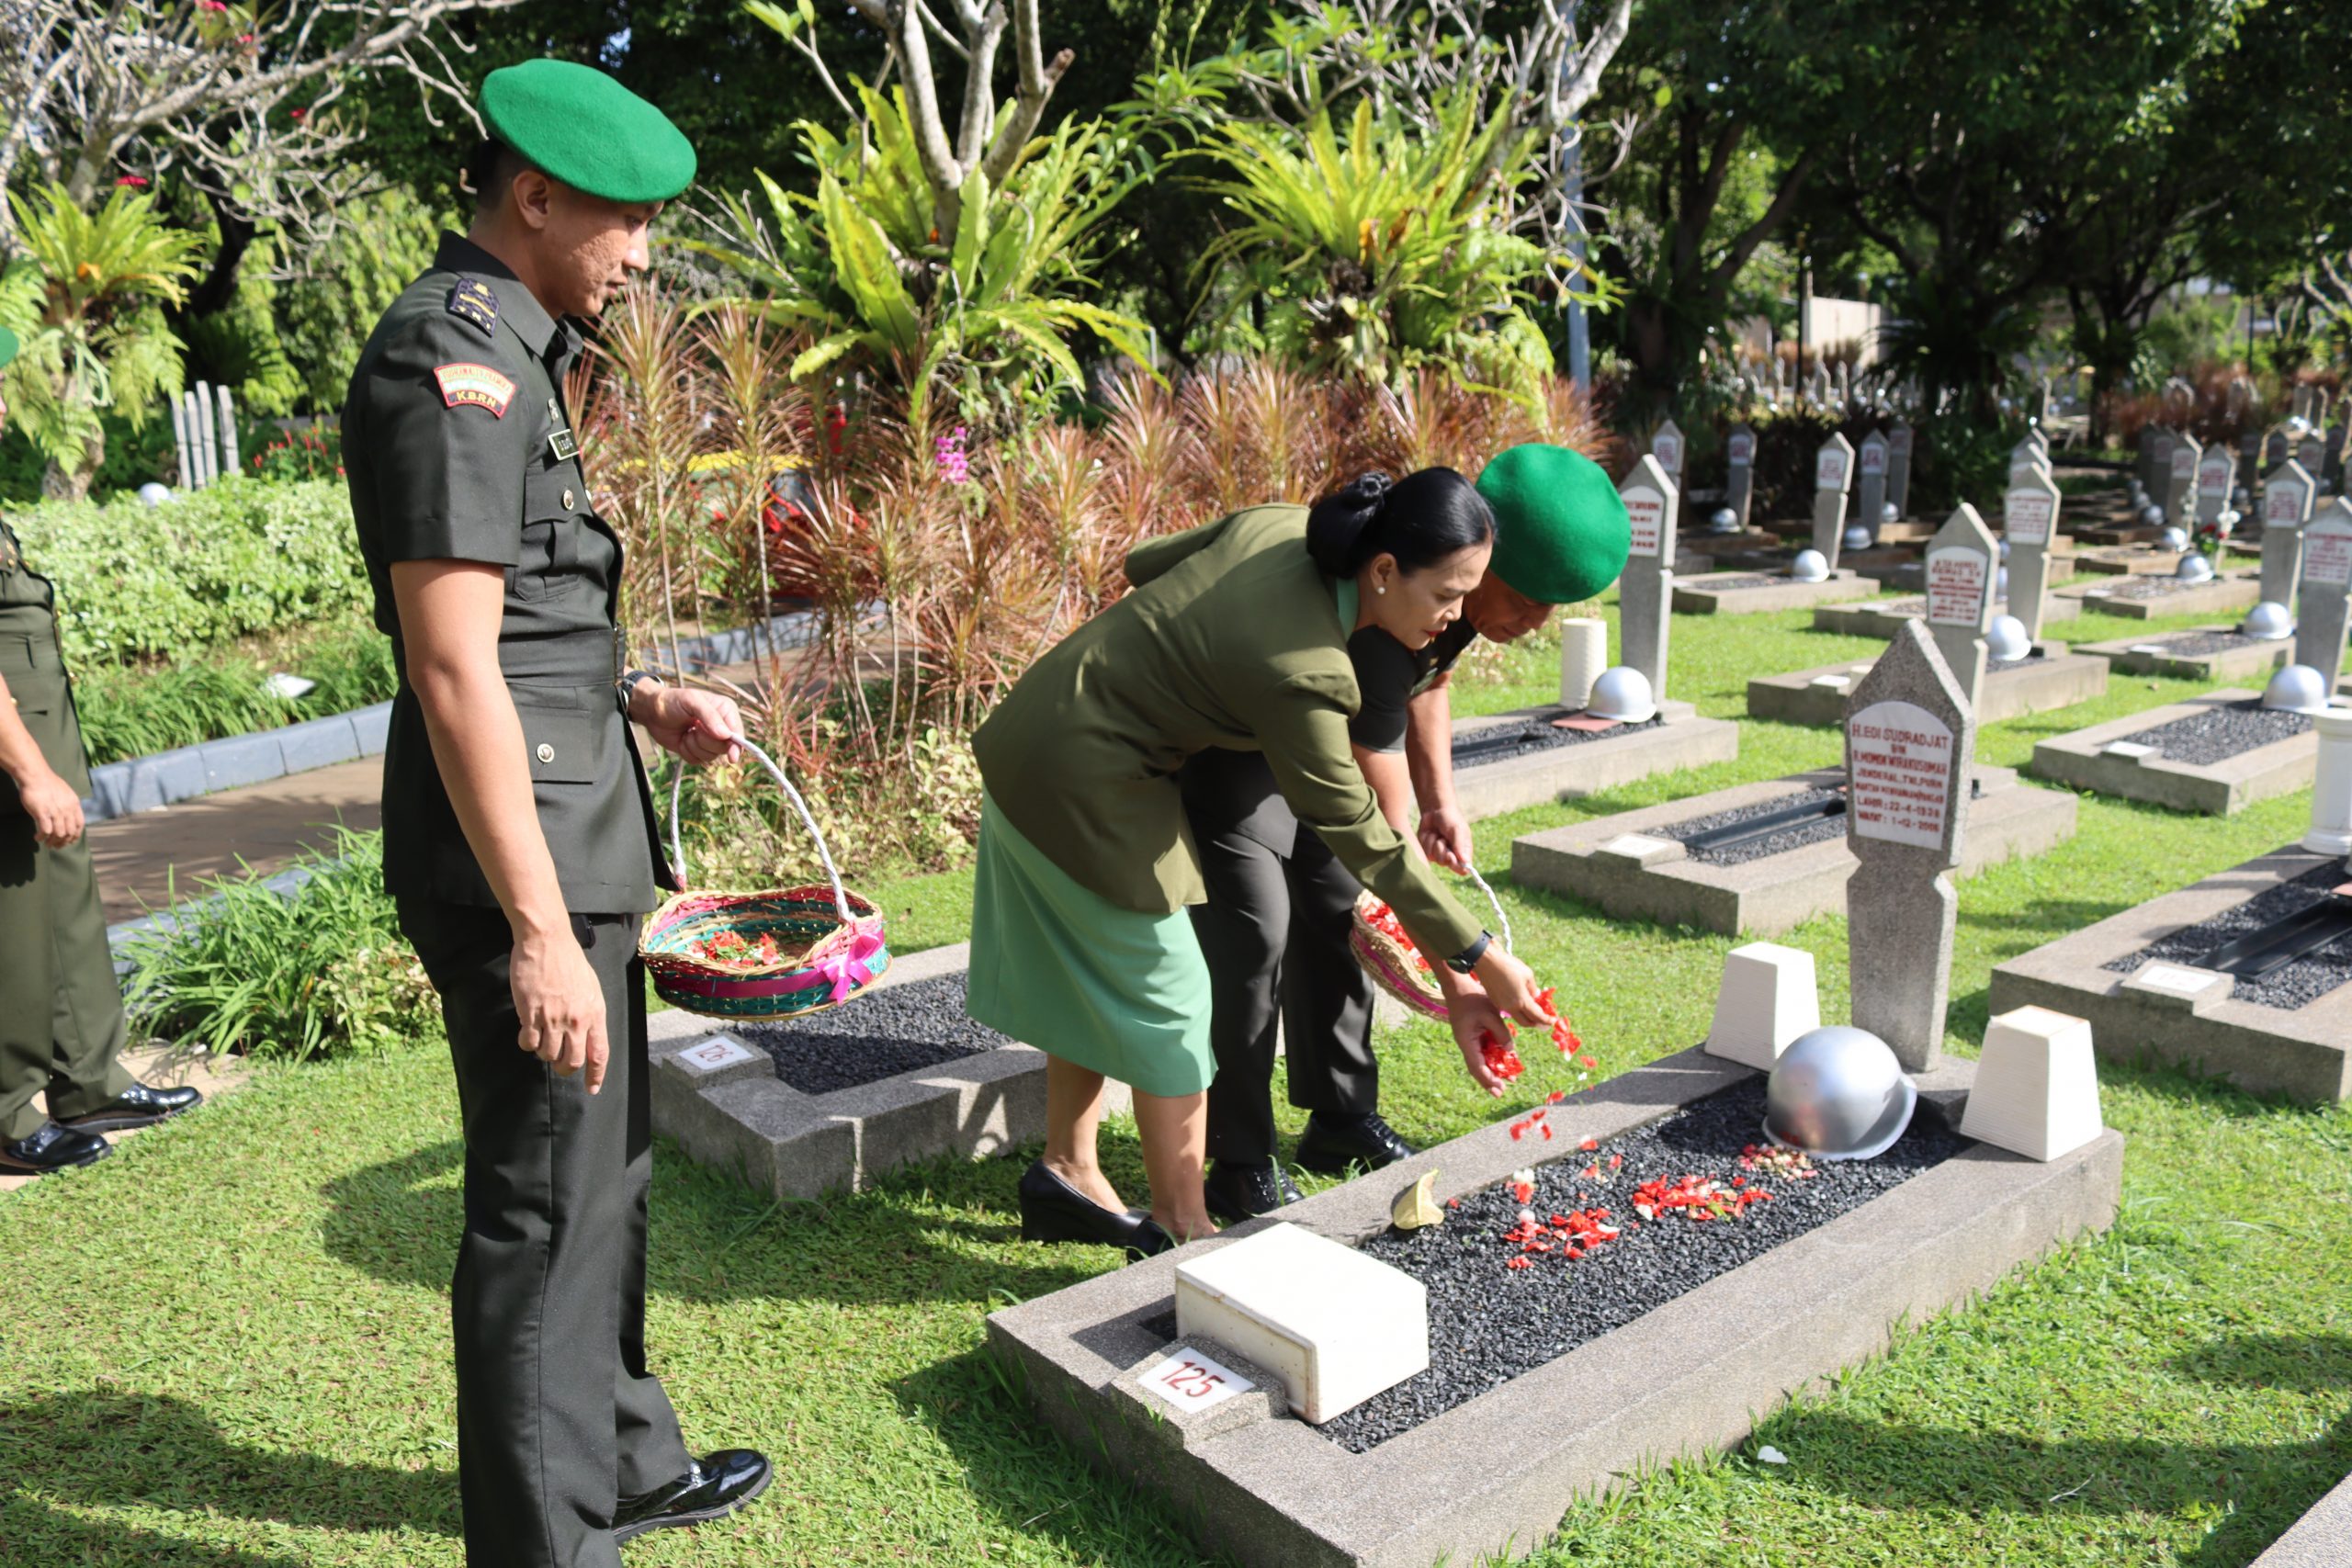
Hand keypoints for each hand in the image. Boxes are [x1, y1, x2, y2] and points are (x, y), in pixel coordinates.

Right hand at [17, 767, 84, 847]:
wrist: (36, 776)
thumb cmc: (48, 783)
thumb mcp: (65, 793)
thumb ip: (68, 804)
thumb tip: (67, 814)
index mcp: (74, 805)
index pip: (80, 825)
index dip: (75, 835)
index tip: (69, 841)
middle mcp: (67, 810)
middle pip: (70, 832)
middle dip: (63, 842)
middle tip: (56, 846)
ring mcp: (56, 812)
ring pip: (59, 834)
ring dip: (53, 842)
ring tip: (47, 844)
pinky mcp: (43, 813)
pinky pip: (46, 831)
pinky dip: (42, 837)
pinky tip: (38, 838)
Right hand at [510, 926, 610, 1092]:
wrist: (546, 941)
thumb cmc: (569, 962)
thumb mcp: (590, 988)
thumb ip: (589, 1013)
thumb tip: (585, 1035)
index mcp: (594, 1013)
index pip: (599, 1053)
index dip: (595, 1075)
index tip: (592, 1088)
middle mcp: (576, 1019)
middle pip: (571, 1061)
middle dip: (563, 1068)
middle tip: (557, 1062)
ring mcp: (553, 1017)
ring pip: (548, 1054)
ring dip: (543, 1053)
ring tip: (541, 1038)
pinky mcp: (531, 1013)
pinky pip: (528, 1043)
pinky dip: (526, 1043)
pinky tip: (527, 1032)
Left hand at [643, 686, 743, 766]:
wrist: (652, 711)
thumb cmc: (672, 701)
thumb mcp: (691, 701)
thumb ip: (709, 716)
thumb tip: (726, 735)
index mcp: (726, 711)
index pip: (737, 732)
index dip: (736, 745)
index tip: (732, 757)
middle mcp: (721, 727)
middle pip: (725, 747)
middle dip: (705, 741)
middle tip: (693, 728)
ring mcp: (710, 741)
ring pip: (711, 756)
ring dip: (694, 746)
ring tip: (686, 731)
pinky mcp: (697, 750)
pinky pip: (698, 761)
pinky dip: (687, 752)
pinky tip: (682, 739)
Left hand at [1417, 805, 1471, 873]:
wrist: (1435, 810)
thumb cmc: (1451, 819)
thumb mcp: (1457, 830)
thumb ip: (1460, 845)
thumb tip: (1466, 861)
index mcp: (1462, 853)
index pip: (1462, 869)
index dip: (1457, 866)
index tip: (1451, 855)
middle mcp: (1451, 856)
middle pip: (1446, 863)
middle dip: (1443, 850)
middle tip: (1443, 839)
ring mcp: (1438, 854)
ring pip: (1435, 858)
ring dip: (1435, 844)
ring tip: (1438, 834)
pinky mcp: (1427, 851)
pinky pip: (1425, 852)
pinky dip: (1427, 842)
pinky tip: (1431, 834)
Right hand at [1439, 971, 1512, 1098]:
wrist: (1459, 986)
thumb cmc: (1474, 999)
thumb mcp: (1491, 1015)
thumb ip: (1501, 1034)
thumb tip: (1510, 1051)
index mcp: (1467, 1042)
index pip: (1477, 1066)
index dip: (1488, 1079)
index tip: (1499, 1088)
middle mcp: (1466, 1044)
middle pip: (1477, 1068)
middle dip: (1489, 1080)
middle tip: (1501, 1092)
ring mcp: (1469, 1040)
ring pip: (1481, 1060)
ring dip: (1493, 1069)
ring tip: (1508, 1079)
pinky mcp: (1473, 1035)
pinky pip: (1484, 1050)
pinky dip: (1494, 1057)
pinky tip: (1505, 1059)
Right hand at [1473, 944, 1549, 1028]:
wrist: (1486, 962)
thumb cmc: (1509, 966)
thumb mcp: (1527, 974)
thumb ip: (1533, 988)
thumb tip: (1535, 996)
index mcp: (1521, 1001)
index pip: (1537, 1016)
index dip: (1546, 1020)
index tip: (1553, 1020)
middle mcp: (1511, 1007)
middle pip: (1526, 1023)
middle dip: (1537, 1023)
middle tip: (1544, 1021)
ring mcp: (1502, 1006)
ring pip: (1517, 1018)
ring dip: (1527, 1018)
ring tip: (1534, 1013)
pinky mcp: (1496, 1002)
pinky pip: (1509, 1011)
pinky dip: (1518, 1011)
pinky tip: (1521, 1004)